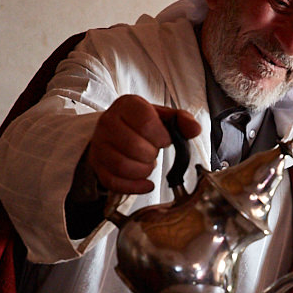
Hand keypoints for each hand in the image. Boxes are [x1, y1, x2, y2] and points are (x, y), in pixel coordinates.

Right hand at [86, 95, 201, 194]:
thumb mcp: (163, 116)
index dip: (160, 136)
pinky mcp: (97, 164)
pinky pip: (113, 181)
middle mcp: (108, 122)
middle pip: (133, 146)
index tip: (164, 140)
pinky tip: (145, 183)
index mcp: (127, 105)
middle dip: (151, 155)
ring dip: (143, 171)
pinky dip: (134, 187)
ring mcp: (99, 144)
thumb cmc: (141, 124)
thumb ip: (182, 120)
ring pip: (122, 165)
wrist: (116, 131)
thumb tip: (195, 129)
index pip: (145, 122)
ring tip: (148, 165)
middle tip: (153, 153)